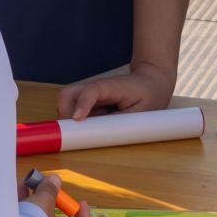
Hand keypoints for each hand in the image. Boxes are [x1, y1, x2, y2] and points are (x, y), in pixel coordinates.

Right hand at [57, 61, 176, 120]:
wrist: (151, 83)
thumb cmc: (148, 95)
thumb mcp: (141, 112)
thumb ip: (122, 123)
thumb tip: (103, 134)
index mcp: (111, 86)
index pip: (91, 90)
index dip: (82, 104)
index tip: (77, 119)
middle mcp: (95, 88)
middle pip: (67, 95)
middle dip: (66, 113)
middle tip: (79, 130)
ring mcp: (90, 94)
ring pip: (67, 103)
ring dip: (72, 118)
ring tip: (97, 124)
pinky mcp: (89, 101)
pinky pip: (74, 111)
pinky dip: (79, 121)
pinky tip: (98, 122)